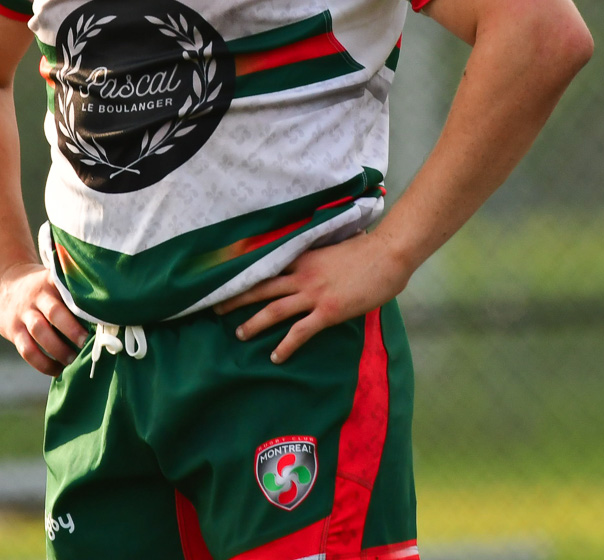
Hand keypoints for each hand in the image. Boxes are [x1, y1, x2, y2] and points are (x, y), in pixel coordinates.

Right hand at [0, 262, 89, 375]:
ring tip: (73, 361)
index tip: (99, 318)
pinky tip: (57, 371)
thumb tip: (107, 313)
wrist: (2, 284)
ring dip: (58, 349)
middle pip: (55, 313)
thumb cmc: (42, 288)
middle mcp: (37, 296)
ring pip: (39, 332)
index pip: (69, 290)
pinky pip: (27, 350)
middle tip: (86, 343)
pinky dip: (43, 364)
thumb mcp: (55, 280)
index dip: (83, 304)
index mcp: (52, 282)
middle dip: (72, 330)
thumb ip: (74, 292)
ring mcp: (23, 314)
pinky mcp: (13, 331)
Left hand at [213, 232, 412, 363]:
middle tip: (216, 308)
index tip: (227, 277)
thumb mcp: (338, 246)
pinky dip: (286, 345)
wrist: (388, 255)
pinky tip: (276, 357)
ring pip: (274, 309)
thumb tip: (319, 258)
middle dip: (237, 298)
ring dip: (254, 323)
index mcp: (304, 256)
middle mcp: (302, 274)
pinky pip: (300, 332)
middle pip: (261, 287)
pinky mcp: (327, 311)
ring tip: (239, 334)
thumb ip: (323, 254)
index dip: (247, 272)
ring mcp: (313, 293)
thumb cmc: (369, 249)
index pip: (267, 263)